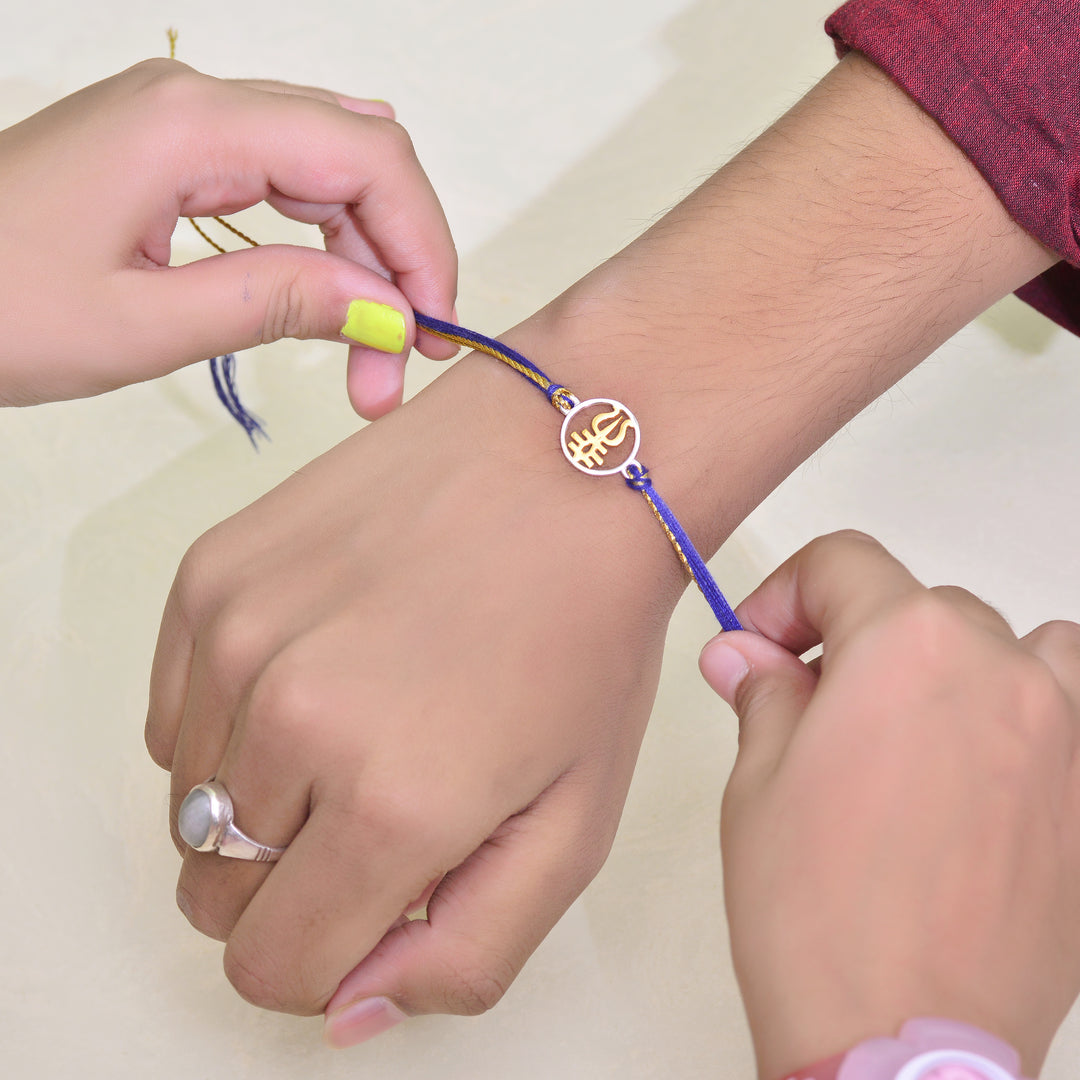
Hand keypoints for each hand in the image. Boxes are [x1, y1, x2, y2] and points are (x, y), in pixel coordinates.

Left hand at [0, 59, 456, 415]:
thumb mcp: (143, 325)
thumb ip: (278, 303)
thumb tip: (387, 311)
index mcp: (191, 129)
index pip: (366, 159)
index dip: (422, 244)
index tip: (430, 334)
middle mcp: (198, 107)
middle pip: (359, 158)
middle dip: (400, 259)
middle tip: (397, 364)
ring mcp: (185, 127)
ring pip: (329, 172)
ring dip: (367, 261)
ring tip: (366, 355)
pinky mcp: (174, 159)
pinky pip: (284, 186)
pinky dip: (324, 248)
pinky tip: (325, 304)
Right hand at [144, 338, 685, 1038]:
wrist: (563, 464)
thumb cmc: (585, 634)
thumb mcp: (573, 822)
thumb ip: (467, 951)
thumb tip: (349, 1008)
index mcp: (389, 802)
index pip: (271, 966)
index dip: (323, 958)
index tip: (373, 906)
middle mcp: (287, 721)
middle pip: (218, 890)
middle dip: (293, 881)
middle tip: (378, 807)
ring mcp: (236, 636)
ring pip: (190, 802)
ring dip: (262, 794)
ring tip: (362, 720)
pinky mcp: (211, 576)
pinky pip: (174, 713)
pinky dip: (232, 721)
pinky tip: (321, 667)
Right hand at [700, 531, 1079, 1078]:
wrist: (896, 1042)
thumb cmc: (818, 912)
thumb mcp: (759, 780)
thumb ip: (765, 692)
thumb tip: (748, 656)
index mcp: (906, 644)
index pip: (843, 563)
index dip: (785, 595)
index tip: (761, 643)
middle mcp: (998, 670)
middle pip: (923, 605)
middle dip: (855, 639)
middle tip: (808, 703)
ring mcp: (1062, 735)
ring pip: (1017, 648)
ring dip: (959, 663)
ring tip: (912, 725)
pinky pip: (1071, 718)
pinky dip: (1029, 717)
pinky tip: (981, 772)